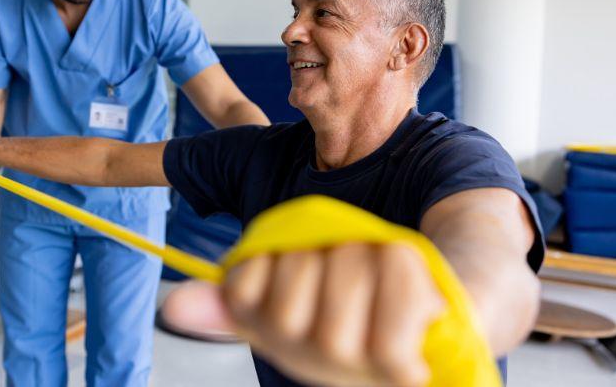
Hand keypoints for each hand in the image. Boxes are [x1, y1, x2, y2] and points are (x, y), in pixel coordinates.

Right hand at [162, 243, 443, 386]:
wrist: (442, 332)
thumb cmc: (358, 305)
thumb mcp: (286, 293)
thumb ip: (227, 302)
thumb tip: (173, 308)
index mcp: (271, 337)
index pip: (244, 283)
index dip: (276, 258)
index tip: (302, 270)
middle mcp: (302, 358)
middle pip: (302, 264)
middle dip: (331, 251)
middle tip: (354, 275)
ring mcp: (350, 365)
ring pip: (348, 264)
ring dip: (373, 256)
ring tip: (385, 285)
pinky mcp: (397, 364)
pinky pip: (392, 273)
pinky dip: (406, 270)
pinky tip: (416, 300)